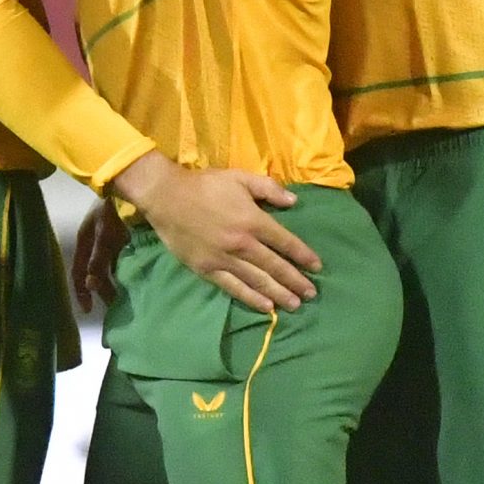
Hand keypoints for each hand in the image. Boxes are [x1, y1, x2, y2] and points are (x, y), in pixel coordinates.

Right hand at [68, 202, 129, 315]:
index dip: (81, 291)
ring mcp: (107, 239)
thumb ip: (97, 257)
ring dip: (112, 282)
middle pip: (92, 272)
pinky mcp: (122, 236)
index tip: (88, 310)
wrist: (133, 182)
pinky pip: (118, 259)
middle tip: (113, 304)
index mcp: (84, 240)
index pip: (77, 271)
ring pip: (106, 267)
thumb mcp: (103, 233)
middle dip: (100, 289)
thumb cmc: (114, 208)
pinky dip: (122, 271)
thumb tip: (89, 283)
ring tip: (122, 295)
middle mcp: (93, 241)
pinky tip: (131, 279)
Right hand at [110, 152, 319, 312]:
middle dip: (296, 281)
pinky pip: (233, 287)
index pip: (286, 242)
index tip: (317, 267)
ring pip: (257, 281)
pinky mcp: (207, 269)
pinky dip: (251, 298)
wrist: (166, 196)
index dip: (303, 256)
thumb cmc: (205, 185)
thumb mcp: (240, 177)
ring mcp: (224, 259)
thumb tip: (294, 202)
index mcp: (253, 221)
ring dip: (279, 294)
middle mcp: (242, 244)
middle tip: (311, 294)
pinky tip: (266, 307)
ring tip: (294, 304)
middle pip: (275, 266)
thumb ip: (269, 188)